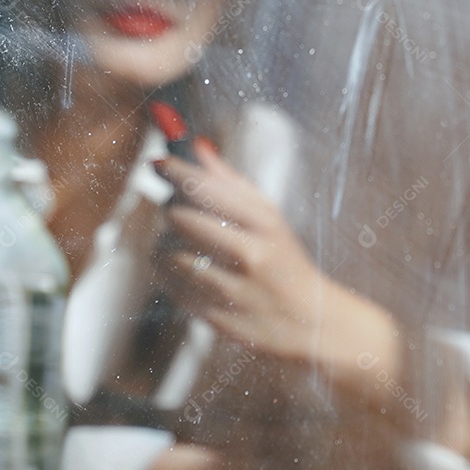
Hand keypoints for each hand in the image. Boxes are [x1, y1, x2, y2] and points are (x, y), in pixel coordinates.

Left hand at [152, 141, 398, 386]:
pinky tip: (180, 269)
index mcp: (266, 223)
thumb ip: (231, 183)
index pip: (209, 189)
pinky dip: (167, 273)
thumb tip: (197, 145)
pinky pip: (171, 286)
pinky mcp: (217, 317)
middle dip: (170, 209)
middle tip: (173, 208)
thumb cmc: (283, 261)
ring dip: (163, 244)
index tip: (158, 163)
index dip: (177, 172)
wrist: (312, 323)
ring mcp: (234, 289)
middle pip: (183, 219)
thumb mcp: (269, 218)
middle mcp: (251, 254)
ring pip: (171, 254)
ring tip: (176, 242)